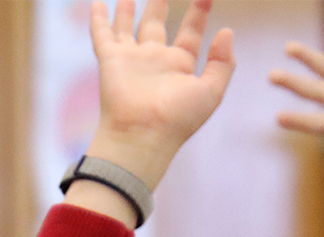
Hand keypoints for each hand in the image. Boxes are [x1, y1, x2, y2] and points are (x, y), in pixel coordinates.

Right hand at [84, 0, 234, 189]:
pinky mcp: (111, 61)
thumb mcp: (211, 91)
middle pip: (157, 23)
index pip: (190, 31)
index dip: (199, 11)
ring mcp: (132, 60)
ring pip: (128, 25)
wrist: (143, 135)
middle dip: (160, 2)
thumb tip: (226, 31)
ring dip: (128, 9)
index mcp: (179, 66)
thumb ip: (223, 62)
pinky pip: (102, 35)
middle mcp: (154, 60)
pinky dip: (98, 19)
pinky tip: (97, 2)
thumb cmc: (178, 119)